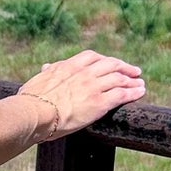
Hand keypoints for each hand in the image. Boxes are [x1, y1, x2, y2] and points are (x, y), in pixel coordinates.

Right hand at [17, 50, 145, 138]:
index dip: (103, 59)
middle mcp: (83, 73)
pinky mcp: (100, 102)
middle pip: (110, 64)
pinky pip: (122, 94)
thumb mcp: (36, 81)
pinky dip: (133, 92)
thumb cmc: (29, 102)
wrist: (34, 113)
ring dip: (132, 80)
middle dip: (123, 66)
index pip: (90, 57)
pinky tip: (140, 93)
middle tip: (133, 71)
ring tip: (140, 83)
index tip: (110, 63)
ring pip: (119, 78)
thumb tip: (46, 67)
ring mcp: (93, 86)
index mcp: (67, 67)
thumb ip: (46, 74)